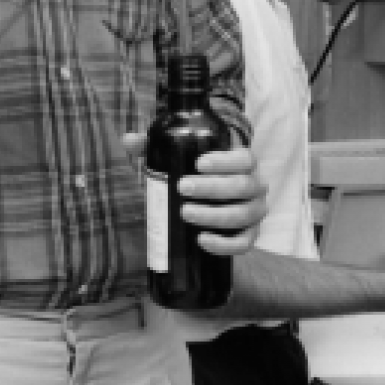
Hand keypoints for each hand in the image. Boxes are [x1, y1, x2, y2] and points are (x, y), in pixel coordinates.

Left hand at [123, 134, 265, 256]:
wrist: (215, 202)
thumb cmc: (197, 174)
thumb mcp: (180, 157)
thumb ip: (155, 146)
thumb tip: (129, 140)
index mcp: (244, 162)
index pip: (244, 158)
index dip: (225, 161)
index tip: (198, 164)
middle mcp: (256, 186)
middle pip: (242, 186)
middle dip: (211, 188)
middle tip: (181, 187)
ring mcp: (255, 212)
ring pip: (243, 215)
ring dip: (214, 215)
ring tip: (185, 212)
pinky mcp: (250, 236)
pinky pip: (244, 244)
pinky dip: (224, 244)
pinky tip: (201, 240)